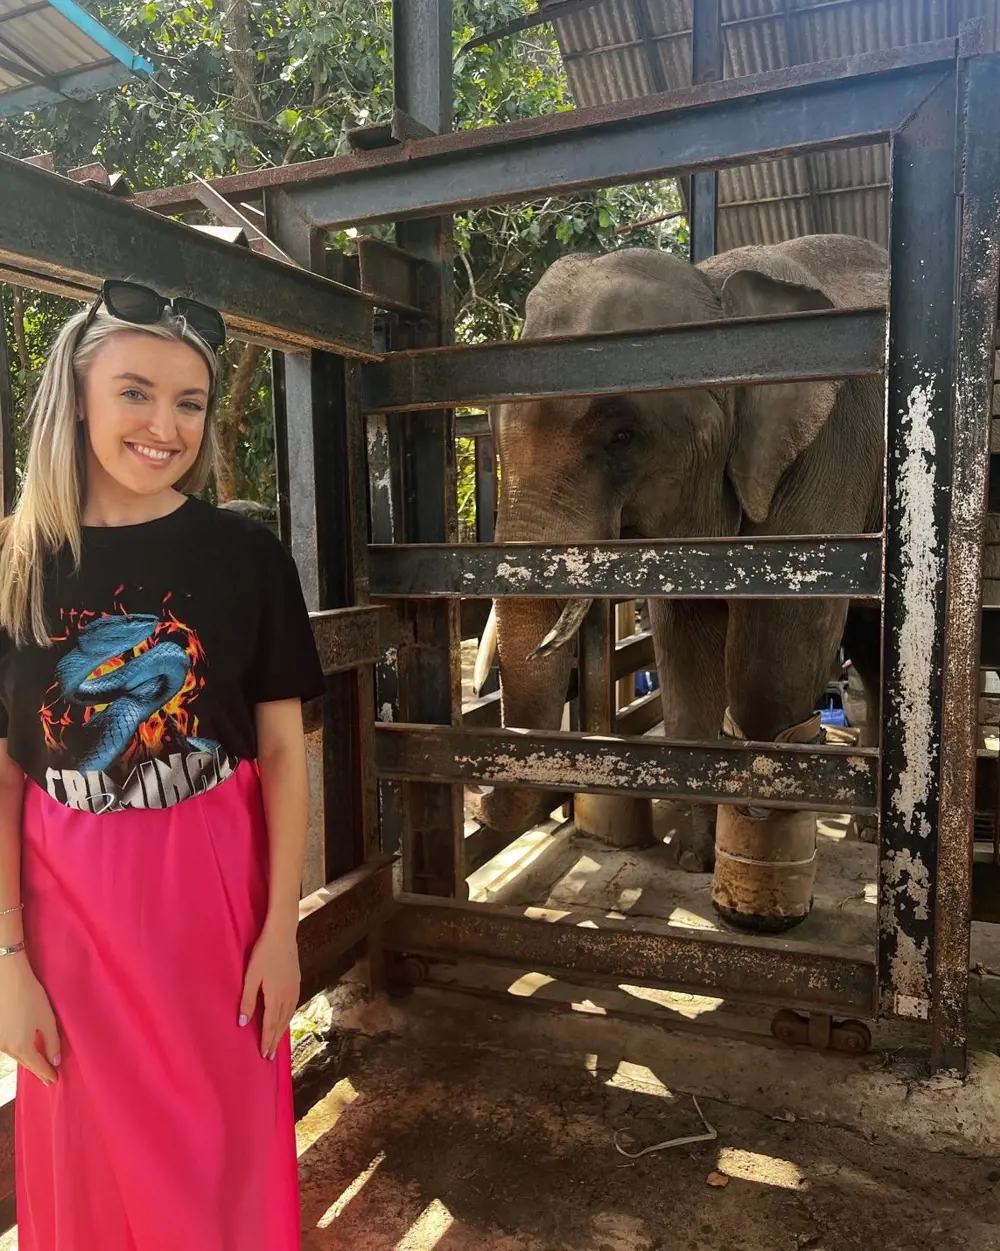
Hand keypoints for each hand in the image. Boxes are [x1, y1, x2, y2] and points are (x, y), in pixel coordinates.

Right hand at [0, 956, 60, 1084]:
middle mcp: (6, 1047)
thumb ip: (52, 1042)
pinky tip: (25, 1051)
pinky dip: (19, 1051)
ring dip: (27, 1060)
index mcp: (21, 1046)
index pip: (37, 1065)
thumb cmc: (30, 997)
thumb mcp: (47, 1020)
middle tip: (47, 1078)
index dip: (47, 1073)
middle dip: (37, 1069)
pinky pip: (9, 1047)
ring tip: (38, 1065)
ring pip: (16, 1055)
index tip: (54, 1081)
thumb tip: (55, 1061)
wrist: (8, 978)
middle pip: (25, 1062)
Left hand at [239, 920, 299, 1059]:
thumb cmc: (264, 953)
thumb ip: (247, 1000)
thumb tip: (242, 1023)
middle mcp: (287, 996)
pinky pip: (292, 1007)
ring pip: (288, 1016)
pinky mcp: (296, 982)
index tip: (264, 1055)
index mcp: (275, 996)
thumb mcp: (251, 976)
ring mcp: (294, 989)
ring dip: (281, 1031)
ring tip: (276, 1042)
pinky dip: (288, 1018)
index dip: (266, 1040)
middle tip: (269, 1056)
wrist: (283, 934)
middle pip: (280, 1024)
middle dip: (274, 1040)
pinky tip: (285, 1019)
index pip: (270, 1024)